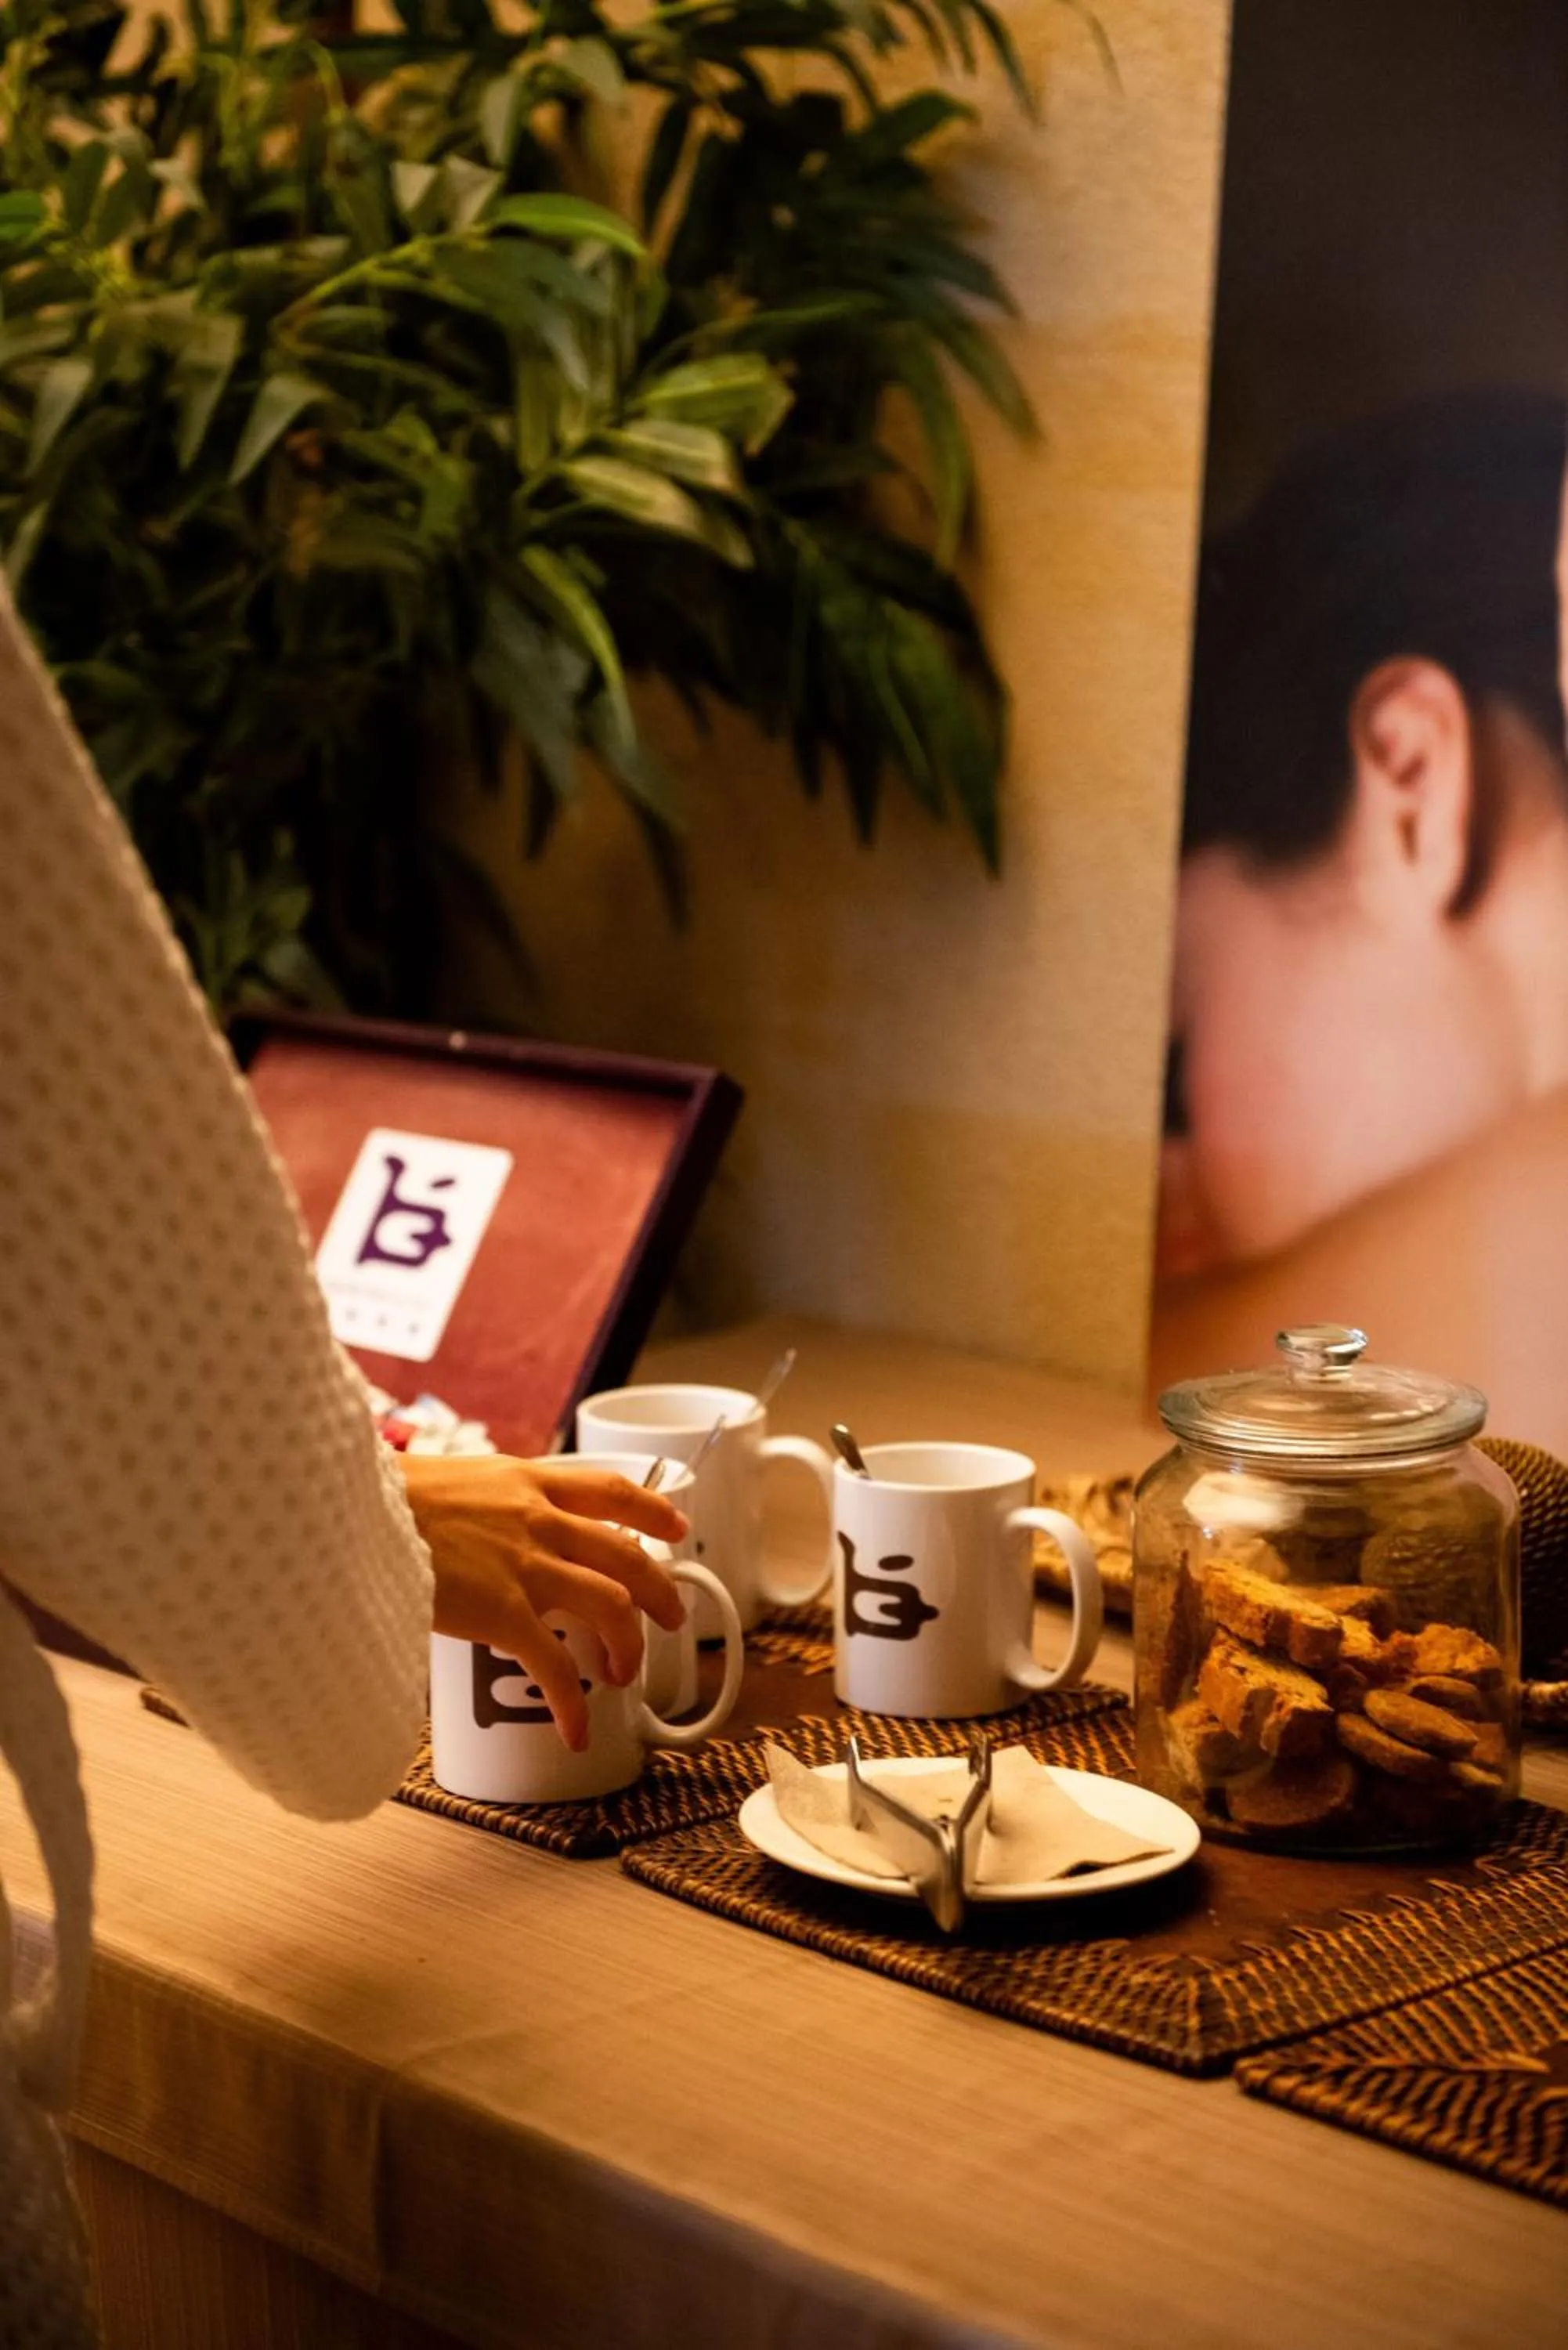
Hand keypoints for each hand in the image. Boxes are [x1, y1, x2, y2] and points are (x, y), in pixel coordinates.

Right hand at [399, 1455, 689, 1751]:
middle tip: (671, 1617)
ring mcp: (525, 1566)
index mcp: (527, 1483)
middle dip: (660, 1592)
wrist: (349, 1510)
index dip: (652, 1510)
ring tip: (623, 1673)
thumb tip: (486, 1525)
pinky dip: (573, 1703)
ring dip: (628, 1646)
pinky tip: (578, 1728)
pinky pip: (555, 1666)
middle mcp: (538, 1520)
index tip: (674, 1528)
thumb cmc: (384, 1497)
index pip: (611, 1488)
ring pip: (612, 1607)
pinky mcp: (502, 1613)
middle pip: (628, 1555)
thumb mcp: (451, 1480)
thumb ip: (485, 1503)